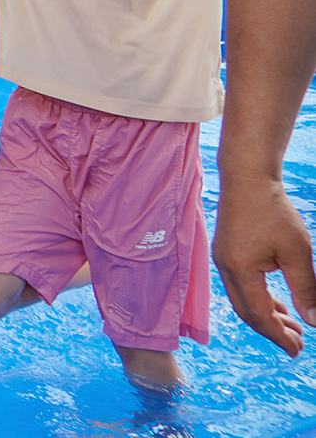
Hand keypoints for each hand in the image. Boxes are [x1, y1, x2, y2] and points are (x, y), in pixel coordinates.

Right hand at [214, 175, 315, 355]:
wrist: (247, 178)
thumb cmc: (273, 211)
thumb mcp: (298, 252)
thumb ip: (306, 289)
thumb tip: (314, 321)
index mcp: (240, 270)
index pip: (260, 314)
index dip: (279, 336)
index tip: (298, 351)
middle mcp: (225, 268)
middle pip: (247, 312)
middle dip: (272, 331)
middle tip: (298, 344)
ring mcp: (223, 260)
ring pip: (242, 300)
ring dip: (266, 316)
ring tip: (292, 326)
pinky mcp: (226, 252)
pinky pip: (240, 286)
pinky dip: (259, 300)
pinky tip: (277, 303)